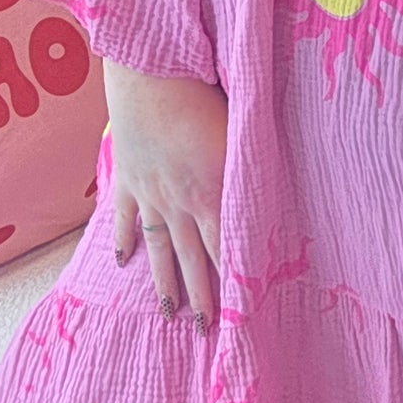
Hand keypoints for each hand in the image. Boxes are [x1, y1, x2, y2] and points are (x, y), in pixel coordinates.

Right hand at [107, 62, 226, 331]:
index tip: (240, 316)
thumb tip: (279, 184)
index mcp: (212, 192)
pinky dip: (122, 239)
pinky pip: (124, 216)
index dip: (233, 283)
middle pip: (191, 259)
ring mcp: (149, 193)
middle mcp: (179, 202)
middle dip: (200, 297)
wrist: (150, 72)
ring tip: (168, 313)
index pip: (225, 249)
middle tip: (206, 331)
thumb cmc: (204, 91)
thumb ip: (252, 164)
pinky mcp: (127, 177)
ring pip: (158, 248)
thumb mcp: (240, 129)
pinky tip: (123, 261)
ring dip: (163, 282)